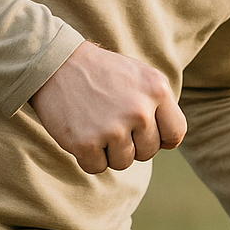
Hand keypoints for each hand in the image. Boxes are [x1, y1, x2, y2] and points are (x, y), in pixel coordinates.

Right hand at [29, 41, 186, 173]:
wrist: (55, 62)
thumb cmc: (100, 71)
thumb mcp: (139, 75)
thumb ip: (158, 104)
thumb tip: (168, 140)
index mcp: (157, 90)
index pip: (175, 134)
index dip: (160, 138)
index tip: (143, 132)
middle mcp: (139, 110)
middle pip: (148, 152)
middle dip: (131, 144)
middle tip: (110, 121)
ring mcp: (113, 128)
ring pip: (123, 163)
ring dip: (108, 151)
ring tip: (95, 124)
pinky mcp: (86, 143)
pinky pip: (97, 167)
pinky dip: (87, 157)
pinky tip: (81, 133)